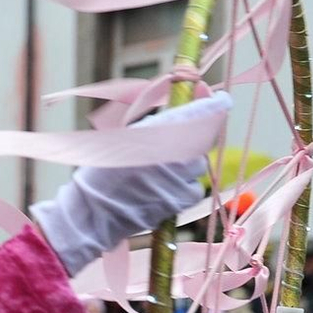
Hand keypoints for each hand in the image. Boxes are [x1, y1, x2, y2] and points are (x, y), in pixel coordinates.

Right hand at [30, 98, 221, 276]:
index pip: (195, 113)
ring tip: (162, 176)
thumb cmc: (100, 177)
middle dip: (191, 143)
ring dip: (186, 168)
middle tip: (172, 152)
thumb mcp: (121, 141)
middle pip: (200, 141)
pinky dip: (184, 190)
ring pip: (197, 166)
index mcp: (152, 132)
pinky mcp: (179, 199)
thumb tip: (180, 111)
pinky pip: (194, 190)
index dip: (212, 105)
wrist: (92, 213)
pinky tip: (164, 192)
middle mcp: (169, 151)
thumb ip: (152, 126)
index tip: (220, 100)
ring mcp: (177, 176)